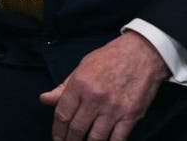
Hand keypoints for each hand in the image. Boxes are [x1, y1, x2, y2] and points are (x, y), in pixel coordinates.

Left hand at [39, 31, 168, 140]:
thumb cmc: (109, 58)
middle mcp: (95, 98)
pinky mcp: (131, 115)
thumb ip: (63, 87)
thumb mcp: (81, 67)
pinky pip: (118, 138)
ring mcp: (114, 108)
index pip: (62, 114)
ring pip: (96, 138)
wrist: (142, 54)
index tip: (57, 138)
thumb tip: (44, 100)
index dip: (57, 130)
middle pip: (77, 129)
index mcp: (80, 84)